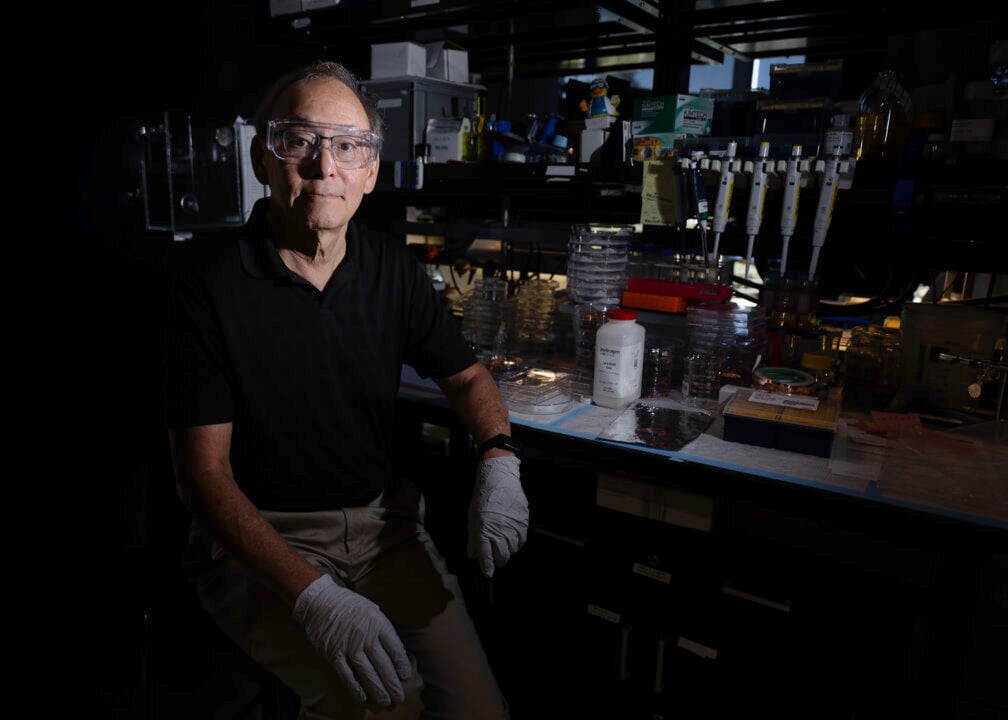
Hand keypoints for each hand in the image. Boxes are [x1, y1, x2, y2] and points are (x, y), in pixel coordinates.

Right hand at [292, 574, 411, 706]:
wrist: (320, 601)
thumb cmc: (349, 606)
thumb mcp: (371, 610)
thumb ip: (382, 629)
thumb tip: (393, 651)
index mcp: (378, 623)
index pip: (395, 648)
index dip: (402, 665)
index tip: (406, 676)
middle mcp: (365, 635)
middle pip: (383, 664)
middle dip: (393, 683)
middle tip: (399, 697)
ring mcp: (349, 646)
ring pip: (367, 673)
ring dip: (378, 690)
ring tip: (386, 701)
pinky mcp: (333, 654)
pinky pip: (346, 674)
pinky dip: (355, 687)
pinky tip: (363, 697)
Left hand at [467, 456, 528, 577]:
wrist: (499, 478)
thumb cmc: (483, 497)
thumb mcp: (473, 517)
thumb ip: (473, 538)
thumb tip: (472, 555)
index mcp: (484, 530)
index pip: (486, 556)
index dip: (487, 567)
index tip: (488, 574)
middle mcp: (500, 531)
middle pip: (502, 557)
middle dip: (498, 561)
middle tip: (496, 559)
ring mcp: (513, 527)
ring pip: (513, 549)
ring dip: (508, 551)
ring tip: (503, 545)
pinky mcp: (523, 521)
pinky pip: (522, 540)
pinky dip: (516, 543)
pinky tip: (512, 538)